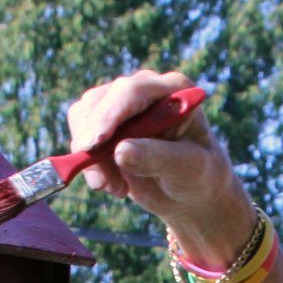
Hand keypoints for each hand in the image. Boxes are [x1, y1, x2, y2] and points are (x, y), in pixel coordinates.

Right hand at [64, 69, 251, 262]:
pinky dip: (88, 164)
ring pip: (83, 117)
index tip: (96, 143)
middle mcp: (144, 89)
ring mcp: (121, 106)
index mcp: (173, 89)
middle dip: (93, 142)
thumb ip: (158, 158)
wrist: (192, 193)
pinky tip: (113, 185)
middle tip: (104, 183)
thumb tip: (120, 152)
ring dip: (90, 157)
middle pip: (99, 101)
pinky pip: (81, 137)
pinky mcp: (105, 126)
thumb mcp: (189, 169)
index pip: (132, 91)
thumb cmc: (200, 176)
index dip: (110, 114)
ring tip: (116, 188)